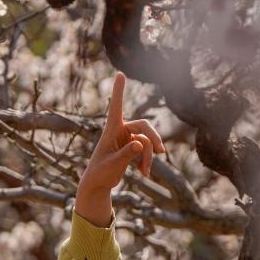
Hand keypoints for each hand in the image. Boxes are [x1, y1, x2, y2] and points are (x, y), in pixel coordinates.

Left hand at [75, 72, 165, 225]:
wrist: (98, 185)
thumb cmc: (100, 173)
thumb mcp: (113, 165)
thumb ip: (126, 154)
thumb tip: (139, 144)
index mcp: (111, 130)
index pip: (116, 107)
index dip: (119, 91)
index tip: (120, 74)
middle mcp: (120, 130)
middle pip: (144, 126)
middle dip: (153, 138)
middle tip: (162, 151)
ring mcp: (127, 138)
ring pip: (147, 141)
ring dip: (149, 156)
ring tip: (146, 173)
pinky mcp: (132, 147)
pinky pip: (146, 150)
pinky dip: (147, 161)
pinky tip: (145, 174)